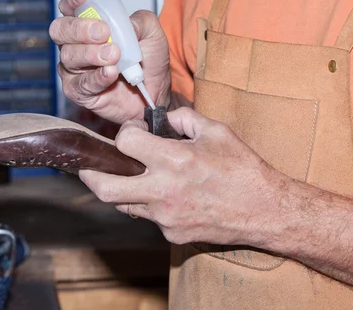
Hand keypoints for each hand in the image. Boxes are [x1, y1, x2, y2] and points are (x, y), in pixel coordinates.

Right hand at [50, 0, 170, 123]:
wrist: (154, 94)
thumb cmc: (148, 62)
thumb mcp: (153, 34)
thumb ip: (142, 22)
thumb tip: (127, 24)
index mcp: (88, 23)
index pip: (70, 6)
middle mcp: (75, 44)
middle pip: (60, 29)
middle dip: (80, 28)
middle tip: (103, 32)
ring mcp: (74, 68)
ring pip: (69, 56)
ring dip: (92, 54)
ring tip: (115, 55)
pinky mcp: (78, 91)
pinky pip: (80, 84)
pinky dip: (97, 77)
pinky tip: (111, 73)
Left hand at [78, 107, 282, 245]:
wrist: (264, 209)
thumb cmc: (243, 168)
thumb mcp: (216, 131)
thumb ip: (184, 118)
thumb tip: (163, 119)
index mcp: (174, 159)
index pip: (125, 143)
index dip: (125, 132)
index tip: (134, 132)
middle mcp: (164, 190)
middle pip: (106, 188)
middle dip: (90, 176)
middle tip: (88, 168)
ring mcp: (166, 216)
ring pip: (125, 205)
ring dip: (123, 189)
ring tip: (131, 178)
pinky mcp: (172, 233)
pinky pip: (150, 217)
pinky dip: (151, 204)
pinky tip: (168, 195)